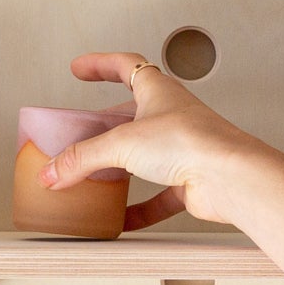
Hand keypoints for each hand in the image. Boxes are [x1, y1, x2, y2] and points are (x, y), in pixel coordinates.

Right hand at [37, 50, 248, 229]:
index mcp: (158, 91)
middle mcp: (170, 116)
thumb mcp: (123, 143)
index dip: (100, 64)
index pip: (125, 65)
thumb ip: (83, 158)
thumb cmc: (193, 141)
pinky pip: (158, 196)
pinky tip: (121, 220)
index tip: (79, 68)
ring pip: (144, 156)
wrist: (230, 177)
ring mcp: (181, 149)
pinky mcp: (188, 181)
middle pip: (131, 114)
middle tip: (80, 134)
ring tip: (93, 178)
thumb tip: (54, 171)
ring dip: (119, 167)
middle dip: (105, 124)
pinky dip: (138, 208)